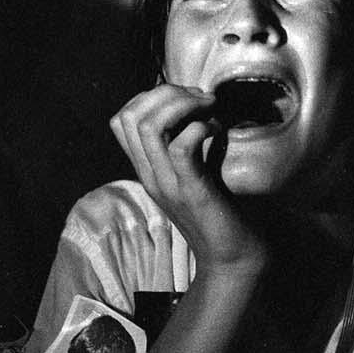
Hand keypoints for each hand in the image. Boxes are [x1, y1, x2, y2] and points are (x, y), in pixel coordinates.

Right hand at [110, 84, 268, 277]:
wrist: (233, 259)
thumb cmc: (221, 211)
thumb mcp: (196, 171)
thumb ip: (190, 141)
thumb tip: (202, 103)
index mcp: (147, 169)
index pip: (121, 120)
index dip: (149, 96)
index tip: (186, 98)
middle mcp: (150, 175)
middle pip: (130, 116)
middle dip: (166, 93)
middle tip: (201, 99)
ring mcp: (168, 184)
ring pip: (149, 127)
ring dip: (182, 105)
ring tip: (208, 108)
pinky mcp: (192, 192)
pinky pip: (182, 148)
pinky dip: (200, 127)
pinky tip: (217, 130)